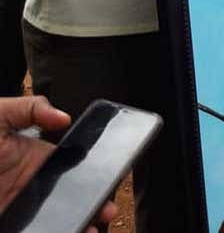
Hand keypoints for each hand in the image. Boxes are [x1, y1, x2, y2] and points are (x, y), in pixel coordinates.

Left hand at [0, 97, 117, 232]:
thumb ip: (30, 109)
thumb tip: (64, 117)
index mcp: (37, 158)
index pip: (73, 168)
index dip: (92, 177)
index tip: (107, 184)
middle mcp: (32, 185)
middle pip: (70, 198)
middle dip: (92, 206)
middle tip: (104, 213)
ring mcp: (19, 206)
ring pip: (55, 218)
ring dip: (75, 223)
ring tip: (88, 229)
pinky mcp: (9, 220)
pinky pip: (31, 229)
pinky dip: (50, 231)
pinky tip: (65, 231)